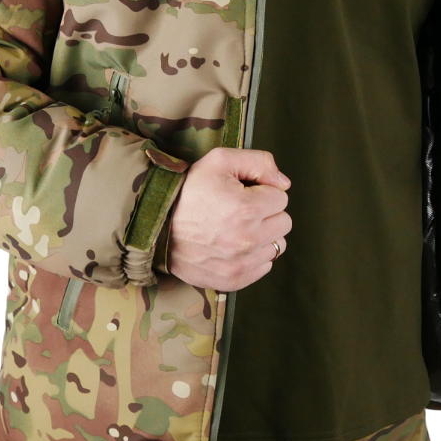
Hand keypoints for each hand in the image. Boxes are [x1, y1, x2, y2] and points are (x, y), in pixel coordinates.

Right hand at [167, 148, 291, 290]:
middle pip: (283, 223)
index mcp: (246, 209)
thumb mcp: (220, 161)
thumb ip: (259, 162)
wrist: (156, 225)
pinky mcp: (232, 280)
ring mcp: (240, 264)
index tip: (243, 193)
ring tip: (238, 228)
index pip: (281, 198)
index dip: (262, 192)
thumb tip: (284, 183)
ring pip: (276, 246)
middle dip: (267, 213)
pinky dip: (255, 256)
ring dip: (264, 236)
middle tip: (242, 210)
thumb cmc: (188, 190)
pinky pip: (264, 267)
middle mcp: (246, 240)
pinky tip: (235, 245)